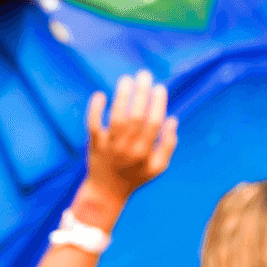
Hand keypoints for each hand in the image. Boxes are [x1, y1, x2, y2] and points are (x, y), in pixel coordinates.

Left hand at [85, 70, 178, 202]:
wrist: (107, 191)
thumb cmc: (135, 176)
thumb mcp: (158, 167)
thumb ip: (168, 144)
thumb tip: (172, 119)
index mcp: (145, 152)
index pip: (153, 123)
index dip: (157, 103)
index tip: (159, 87)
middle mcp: (127, 149)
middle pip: (135, 117)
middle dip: (141, 94)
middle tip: (144, 74)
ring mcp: (110, 146)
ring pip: (116, 118)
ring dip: (121, 97)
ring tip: (126, 79)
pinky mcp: (94, 144)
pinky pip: (93, 125)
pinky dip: (95, 110)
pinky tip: (100, 94)